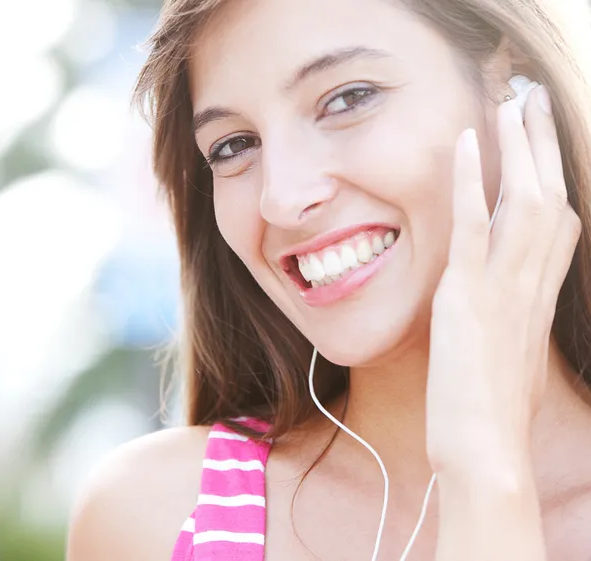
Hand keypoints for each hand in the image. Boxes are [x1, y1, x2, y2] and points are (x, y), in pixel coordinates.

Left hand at [425, 85, 580, 478]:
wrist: (485, 450)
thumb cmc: (494, 413)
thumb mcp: (513, 359)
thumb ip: (513, 323)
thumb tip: (508, 308)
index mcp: (537, 298)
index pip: (557, 225)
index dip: (552, 178)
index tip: (542, 146)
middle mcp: (530, 285)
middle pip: (548, 197)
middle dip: (543, 145)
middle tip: (532, 99)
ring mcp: (501, 287)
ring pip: (521, 200)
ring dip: (518, 146)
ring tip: (510, 101)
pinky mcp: (467, 295)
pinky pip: (472, 225)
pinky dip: (469, 180)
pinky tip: (466, 141)